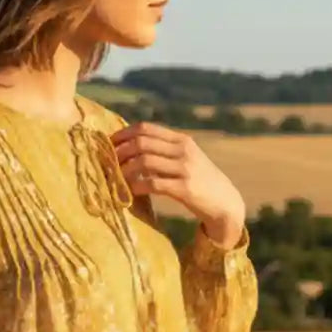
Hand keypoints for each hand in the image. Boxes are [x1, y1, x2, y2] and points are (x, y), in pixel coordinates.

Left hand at [110, 121, 245, 246]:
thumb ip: (165, 152)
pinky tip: (129, 191)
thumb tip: (131, 149)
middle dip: (120, 151)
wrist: (225, 203)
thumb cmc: (200, 182)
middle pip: (142, 142)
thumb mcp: (186, 159)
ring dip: (124, 170)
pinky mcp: (184, 188)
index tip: (108, 143)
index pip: (146, 128)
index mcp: (182, 140)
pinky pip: (152, 183)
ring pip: (144, 161)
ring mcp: (185, 168)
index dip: (123, 134)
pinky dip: (136, 186)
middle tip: (107, 162)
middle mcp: (184, 150)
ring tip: (114, 178)